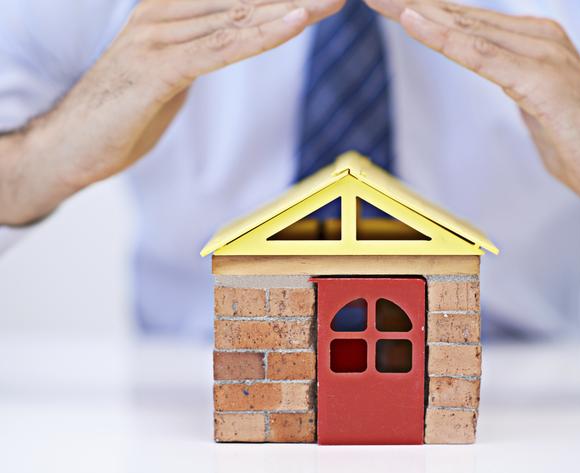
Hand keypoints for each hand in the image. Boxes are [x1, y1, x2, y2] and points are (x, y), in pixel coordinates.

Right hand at [0, 0, 343, 224]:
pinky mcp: (159, 69)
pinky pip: (221, 48)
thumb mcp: (175, 69)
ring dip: (294, 8)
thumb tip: (240, 32)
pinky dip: (261, 35)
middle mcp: (164, 10)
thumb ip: (206, 44)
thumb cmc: (126, 108)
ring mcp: (159, 36)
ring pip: (240, 16)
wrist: (73, 144)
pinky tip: (296, 22)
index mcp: (169, 7)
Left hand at [366, 0, 579, 226]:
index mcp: (530, 44)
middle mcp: (535, 39)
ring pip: (465, 28)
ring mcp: (540, 55)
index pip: (466, 22)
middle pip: (459, 16)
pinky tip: (415, 23)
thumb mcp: (533, 105)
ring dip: (418, 13)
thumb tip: (495, 72)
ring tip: (381, 1)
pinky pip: (482, 56)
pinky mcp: (540, 80)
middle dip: (411, 5)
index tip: (388, 6)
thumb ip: (513, 81)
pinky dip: (446, 39)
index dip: (424, 13)